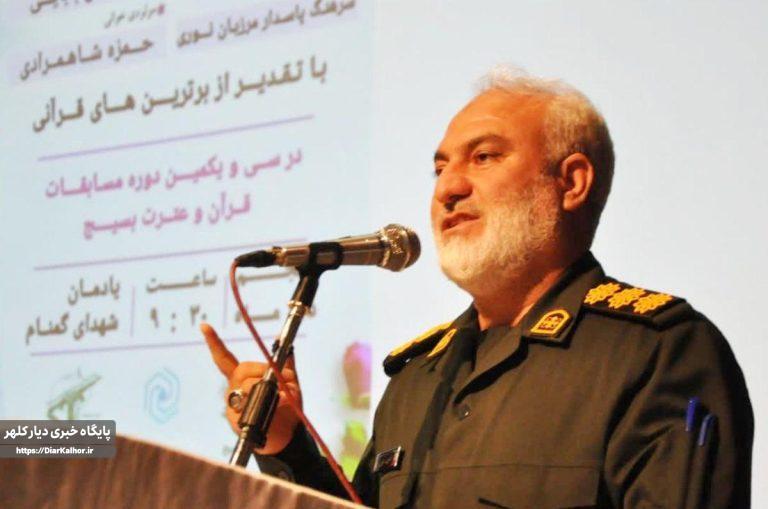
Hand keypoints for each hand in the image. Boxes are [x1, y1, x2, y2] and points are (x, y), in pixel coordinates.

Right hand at [201, 322, 301, 454]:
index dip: (214, 342)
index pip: (224, 359)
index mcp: (242, 379)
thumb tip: (289, 346)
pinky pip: (252, 404)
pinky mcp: (237, 421)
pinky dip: (273, 400)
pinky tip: (282, 402)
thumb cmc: (285, 409)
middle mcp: (233, 390)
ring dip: (271, 386)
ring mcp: (233, 406)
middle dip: (263, 370)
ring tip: (287, 395)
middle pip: (241, 369)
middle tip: (284, 377)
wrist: (288, 437)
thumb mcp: (289, 383)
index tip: (204, 326)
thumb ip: (286, 366)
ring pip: (248, 386)